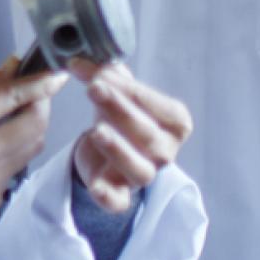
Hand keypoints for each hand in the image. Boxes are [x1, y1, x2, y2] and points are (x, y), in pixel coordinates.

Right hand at [0, 58, 68, 215]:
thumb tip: (13, 70)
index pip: (17, 96)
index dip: (42, 82)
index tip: (55, 75)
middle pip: (37, 123)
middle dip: (40, 105)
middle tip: (32, 95)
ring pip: (33, 147)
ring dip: (28, 129)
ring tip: (8, 120)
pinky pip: (17, 169)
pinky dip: (11, 155)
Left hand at [70, 59, 191, 213]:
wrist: (106, 151)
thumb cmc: (122, 116)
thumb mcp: (120, 92)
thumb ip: (109, 74)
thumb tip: (84, 57)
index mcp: (174, 123)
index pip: (161, 107)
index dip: (133, 90)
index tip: (103, 73)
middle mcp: (165, 152)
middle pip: (147, 134)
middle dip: (120, 109)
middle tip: (95, 88)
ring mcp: (144, 176)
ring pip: (139, 169)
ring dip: (118, 149)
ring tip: (95, 130)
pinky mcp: (120, 195)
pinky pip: (118, 201)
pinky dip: (108, 196)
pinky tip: (96, 186)